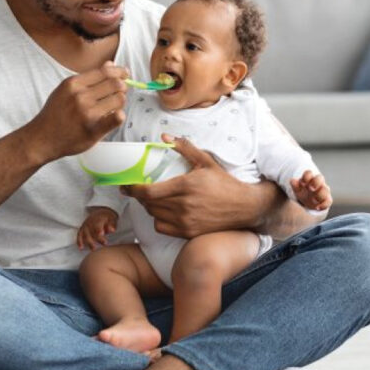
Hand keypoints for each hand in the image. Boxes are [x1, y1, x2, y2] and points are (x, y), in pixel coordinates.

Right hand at [24, 62, 128, 162]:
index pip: (105, 71)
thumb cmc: (55, 114)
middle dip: (122, 86)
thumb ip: (88, 78)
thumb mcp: (66, 90)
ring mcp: (87, 113)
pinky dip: (120, 116)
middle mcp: (80, 96)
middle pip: (115, 84)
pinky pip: (117, 118)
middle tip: (120, 92)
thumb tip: (110, 64)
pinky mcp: (93, 129)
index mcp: (73, 84)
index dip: (120, 72)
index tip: (125, 74)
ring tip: (113, 106)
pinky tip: (114, 117)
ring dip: (120, 102)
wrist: (42, 138)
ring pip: (119, 99)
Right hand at [77, 207, 117, 250]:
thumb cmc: (108, 218)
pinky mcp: (82, 229)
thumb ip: (111, 225)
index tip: (102, 234)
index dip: (99, 229)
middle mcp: (90, 222)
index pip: (98, 224)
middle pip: (91, 230)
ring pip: (85, 234)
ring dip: (89, 242)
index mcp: (98, 218)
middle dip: (97, 238)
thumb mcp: (112, 219)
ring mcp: (85, 225)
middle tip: (105, 243)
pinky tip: (81, 248)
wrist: (100, 212)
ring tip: (94, 249)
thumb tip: (112, 230)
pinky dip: (79, 241)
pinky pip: (79, 235)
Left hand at [120, 134, 256, 238]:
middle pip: (148, 204)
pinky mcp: (188, 233)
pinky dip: (158, 220)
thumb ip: (184, 147)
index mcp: (185, 186)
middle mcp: (183, 206)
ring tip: (152, 198)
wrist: (244, 207)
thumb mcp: (205, 161)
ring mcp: (185, 221)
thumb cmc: (224, 182)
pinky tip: (163, 211)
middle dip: (139, 196)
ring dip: (149, 207)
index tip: (126, 184)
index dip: (132, 189)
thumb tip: (164, 136)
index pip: (148, 191)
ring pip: (153, 215)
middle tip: (137, 188)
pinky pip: (162, 227)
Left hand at [289, 170, 331, 210]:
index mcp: (309, 178)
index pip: (309, 173)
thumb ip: (295, 185)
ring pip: (326, 189)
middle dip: (315, 182)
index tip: (302, 183)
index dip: (306, 177)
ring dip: (320, 194)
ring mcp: (323, 190)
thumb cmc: (303, 192)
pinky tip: (317, 208)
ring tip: (314, 200)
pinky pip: (328, 201)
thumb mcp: (297, 189)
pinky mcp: (326, 199)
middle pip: (319, 178)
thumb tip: (292, 180)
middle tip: (310, 188)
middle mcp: (318, 183)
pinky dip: (324, 205)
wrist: (309, 200)